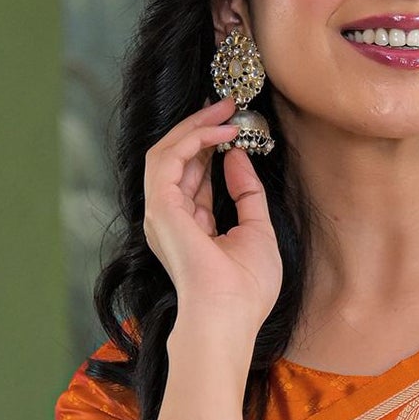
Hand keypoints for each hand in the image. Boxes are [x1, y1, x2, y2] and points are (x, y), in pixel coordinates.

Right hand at [142, 96, 283, 339]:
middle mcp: (170, 219)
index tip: (234, 127)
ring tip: (224, 110)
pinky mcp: (160, 207)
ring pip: (168, 153)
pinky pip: (168, 159)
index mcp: (191, 229)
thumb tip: (238, 157)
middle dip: (201, 129)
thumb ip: (247, 194)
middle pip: (178, 161)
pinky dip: (193, 140)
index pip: (195, 179)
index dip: (211, 149)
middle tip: (227, 105)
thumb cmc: (246, 289)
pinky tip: (221, 133)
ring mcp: (161, 213)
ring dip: (195, 128)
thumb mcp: (258, 232)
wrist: (229, 315)